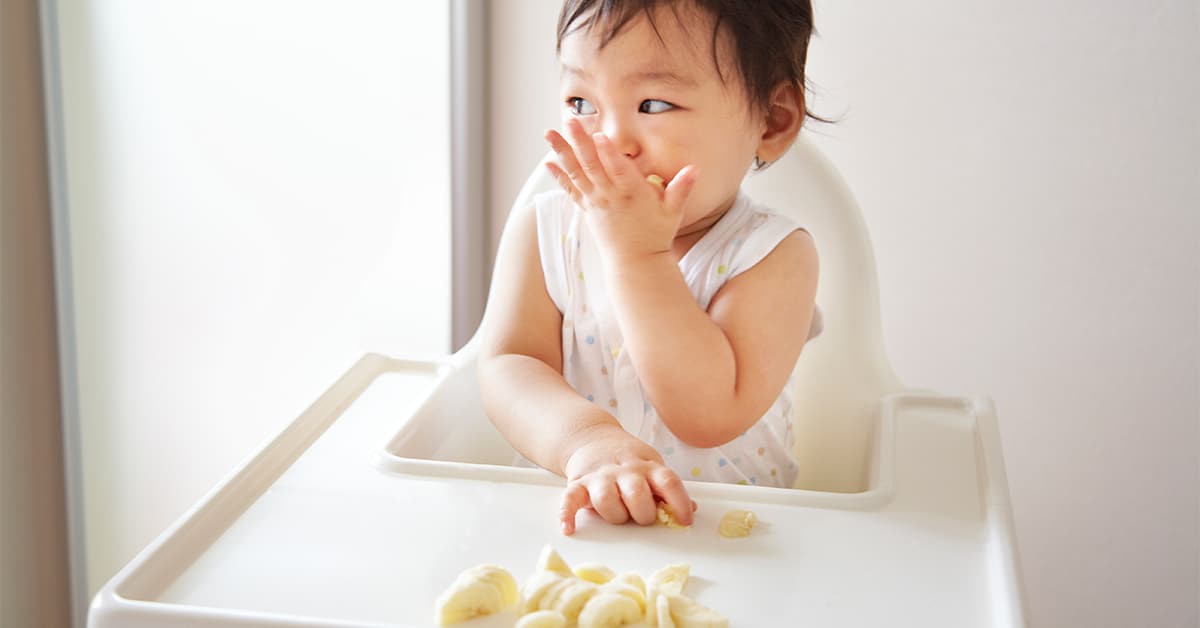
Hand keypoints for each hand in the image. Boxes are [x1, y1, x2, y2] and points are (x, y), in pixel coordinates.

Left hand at [544, 119, 697, 263]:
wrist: (636, 262)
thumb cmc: (656, 234)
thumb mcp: (673, 212)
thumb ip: (682, 188)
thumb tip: (695, 169)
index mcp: (632, 193)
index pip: (619, 169)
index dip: (609, 152)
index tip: (600, 135)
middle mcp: (610, 196)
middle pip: (593, 165)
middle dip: (580, 142)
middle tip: (571, 122)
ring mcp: (596, 202)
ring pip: (576, 173)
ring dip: (562, 152)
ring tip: (550, 134)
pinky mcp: (587, 209)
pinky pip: (570, 190)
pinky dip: (559, 176)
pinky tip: (548, 161)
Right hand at [559, 424, 694, 534]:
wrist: (592, 438)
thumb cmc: (628, 460)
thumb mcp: (652, 467)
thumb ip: (667, 489)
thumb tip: (691, 509)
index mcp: (648, 467)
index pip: (668, 482)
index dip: (679, 502)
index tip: (685, 520)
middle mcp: (625, 471)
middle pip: (637, 495)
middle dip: (643, 514)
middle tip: (642, 516)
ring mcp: (600, 477)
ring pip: (606, 499)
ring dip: (613, 514)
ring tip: (617, 515)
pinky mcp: (578, 483)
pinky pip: (570, 499)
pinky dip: (567, 514)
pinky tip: (569, 528)